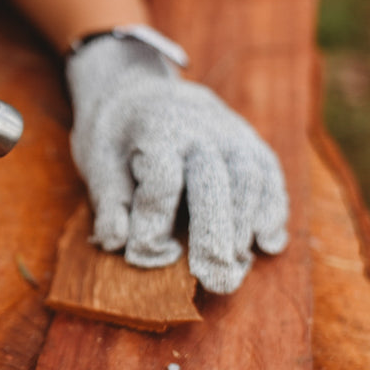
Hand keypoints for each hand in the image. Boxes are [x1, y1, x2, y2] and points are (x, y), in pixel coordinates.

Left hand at [66, 30, 288, 293]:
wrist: (136, 88)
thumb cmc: (114, 134)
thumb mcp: (97, 160)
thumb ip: (108, 202)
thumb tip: (115, 242)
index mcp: (154, 129)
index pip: (161, 181)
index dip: (151, 223)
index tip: (139, 255)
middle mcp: (199, 128)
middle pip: (214, 182)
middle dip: (215, 235)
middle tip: (215, 280)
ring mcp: (230, 132)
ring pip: (249, 179)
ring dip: (246, 227)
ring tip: (237, 267)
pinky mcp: (248, 141)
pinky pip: (269, 174)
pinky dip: (273, 209)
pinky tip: (268, 243)